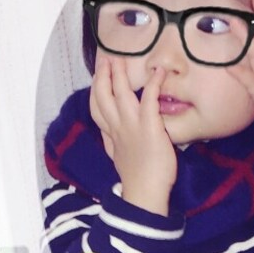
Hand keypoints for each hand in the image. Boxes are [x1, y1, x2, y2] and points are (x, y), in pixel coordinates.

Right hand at [90, 55, 177, 214]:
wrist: (145, 193)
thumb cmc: (137, 178)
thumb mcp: (119, 157)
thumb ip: (113, 141)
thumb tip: (109, 134)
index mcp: (111, 134)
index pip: (96, 109)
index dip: (95, 91)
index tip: (97, 79)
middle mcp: (118, 127)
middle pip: (103, 96)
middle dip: (102, 76)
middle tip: (105, 60)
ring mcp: (132, 125)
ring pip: (120, 93)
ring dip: (118, 74)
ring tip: (119, 59)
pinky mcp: (149, 126)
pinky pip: (148, 99)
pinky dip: (153, 83)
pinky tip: (158, 72)